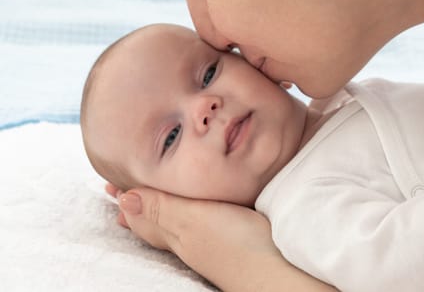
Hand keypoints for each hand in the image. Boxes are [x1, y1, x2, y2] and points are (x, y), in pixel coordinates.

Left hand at [106, 184, 336, 291]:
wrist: (281, 270)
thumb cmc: (238, 244)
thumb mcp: (194, 220)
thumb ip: (162, 209)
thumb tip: (123, 201)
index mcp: (176, 232)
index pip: (143, 215)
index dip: (128, 199)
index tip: (111, 185)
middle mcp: (189, 239)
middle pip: (155, 221)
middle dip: (140, 205)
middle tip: (123, 193)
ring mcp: (209, 241)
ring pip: (174, 223)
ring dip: (160, 208)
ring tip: (148, 199)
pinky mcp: (229, 238)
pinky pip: (196, 223)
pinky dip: (185, 213)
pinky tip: (194, 212)